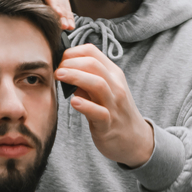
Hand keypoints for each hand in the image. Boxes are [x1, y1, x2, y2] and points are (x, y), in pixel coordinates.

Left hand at [54, 45, 156, 166]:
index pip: (92, 52)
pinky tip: (74, 102)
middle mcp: (116, 86)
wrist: (134, 139)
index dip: (72, 52)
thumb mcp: (104, 91)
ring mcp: (113, 105)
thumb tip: (63, 71)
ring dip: (75, 77)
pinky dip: (85, 106)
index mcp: (113, 74)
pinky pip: (99, 113)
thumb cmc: (114, 112)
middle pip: (93, 64)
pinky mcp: (108, 124)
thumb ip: (86, 80)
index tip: (60, 61)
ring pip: (98, 84)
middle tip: (56, 71)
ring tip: (59, 76)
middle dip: (70, 63)